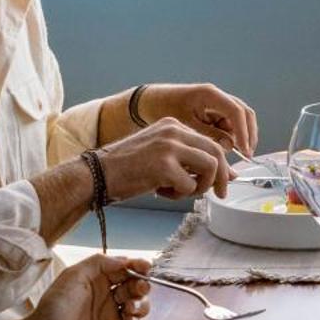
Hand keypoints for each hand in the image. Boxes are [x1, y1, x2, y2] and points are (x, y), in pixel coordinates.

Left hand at [23, 254, 150, 319]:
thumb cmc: (53, 308)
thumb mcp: (73, 275)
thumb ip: (99, 262)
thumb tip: (124, 260)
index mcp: (98, 282)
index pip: (125, 271)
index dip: (137, 267)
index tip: (145, 266)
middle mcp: (107, 300)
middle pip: (136, 288)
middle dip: (142, 285)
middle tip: (139, 287)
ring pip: (140, 308)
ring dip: (141, 304)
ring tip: (129, 307)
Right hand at [99, 117, 231, 199]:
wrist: (95, 174)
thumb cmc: (126, 169)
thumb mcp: (160, 155)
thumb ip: (187, 160)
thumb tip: (222, 175)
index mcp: (173, 125)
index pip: (210, 142)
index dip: (222, 164)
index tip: (224, 180)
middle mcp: (173, 131)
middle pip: (216, 151)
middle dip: (222, 176)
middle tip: (220, 193)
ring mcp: (169, 146)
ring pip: (210, 166)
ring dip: (201, 186)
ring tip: (181, 192)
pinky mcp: (163, 165)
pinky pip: (190, 185)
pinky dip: (180, 195)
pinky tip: (160, 192)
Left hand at [139, 82, 258, 156]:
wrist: (151, 101)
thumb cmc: (164, 109)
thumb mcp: (185, 125)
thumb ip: (208, 134)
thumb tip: (229, 145)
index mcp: (210, 94)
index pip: (236, 112)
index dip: (243, 132)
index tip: (244, 150)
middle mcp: (217, 96)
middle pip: (244, 113)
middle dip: (248, 134)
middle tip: (247, 154)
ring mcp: (217, 103)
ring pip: (238, 120)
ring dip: (240, 136)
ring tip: (236, 154)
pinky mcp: (214, 111)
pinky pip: (229, 124)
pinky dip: (231, 136)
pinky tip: (226, 149)